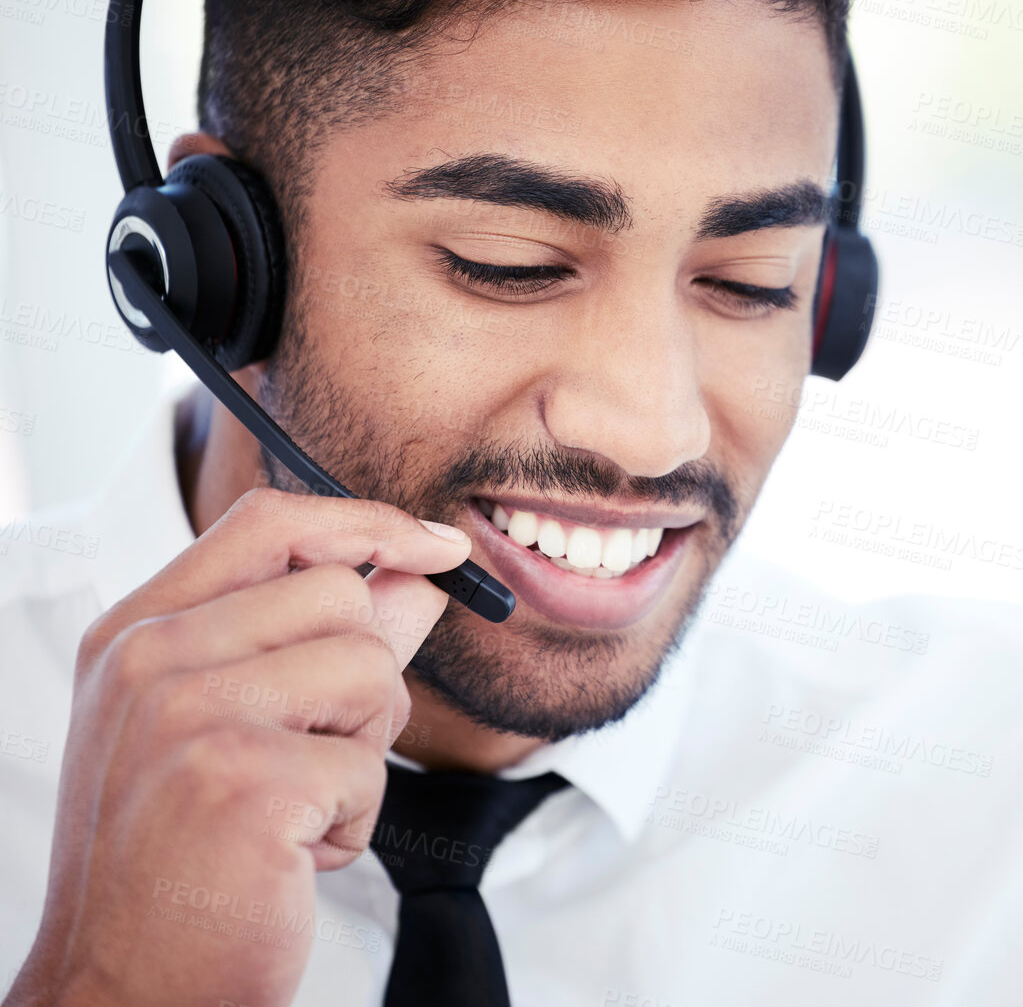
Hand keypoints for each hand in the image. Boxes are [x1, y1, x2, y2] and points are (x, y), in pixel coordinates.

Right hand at [4, 488, 471, 1006]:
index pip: (271, 523)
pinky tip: (289, 856)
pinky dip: (354, 821)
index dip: (370, 524)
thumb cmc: (176, 861)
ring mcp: (189, 716)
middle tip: (310, 757)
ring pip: (370, 672)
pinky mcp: (245, 779)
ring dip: (360, 755)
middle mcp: (150, 662)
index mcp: (137, 634)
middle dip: (365, 682)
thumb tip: (417, 574)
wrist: (121, 989)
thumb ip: (320, 641)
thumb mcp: (231, 728)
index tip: (440, 547)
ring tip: (291, 811)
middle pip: (343, 597)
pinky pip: (370, 765)